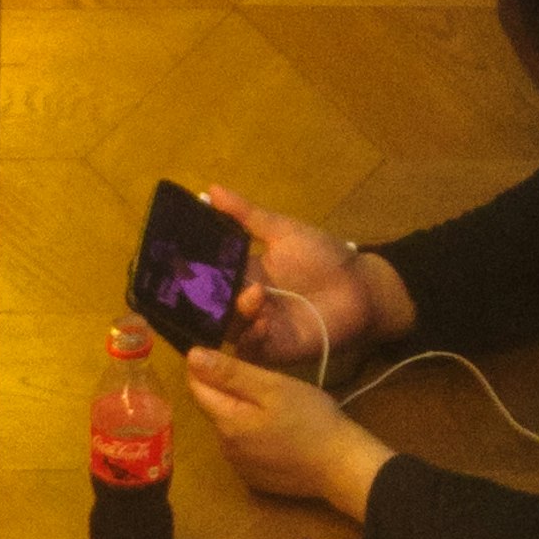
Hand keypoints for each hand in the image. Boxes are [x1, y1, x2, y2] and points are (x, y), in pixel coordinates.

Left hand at [183, 350, 388, 519]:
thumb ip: (231, 373)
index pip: (197, 388)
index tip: (227, 355)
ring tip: (275, 405)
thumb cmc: (312, 420)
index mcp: (226, 422)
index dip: (206, 368)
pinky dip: (255, 436)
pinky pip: (246, 449)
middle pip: (215, 409)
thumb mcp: (273, 387)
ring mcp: (240, 467)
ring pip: (231, 429)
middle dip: (229, 391)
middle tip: (263, 380)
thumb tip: (191, 355)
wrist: (343, 467)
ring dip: (242, 413)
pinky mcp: (256, 479)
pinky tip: (280, 432)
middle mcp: (225, 448)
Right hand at [206, 190, 381, 374]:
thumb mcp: (283, 231)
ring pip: (229, 328)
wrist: (361, 287)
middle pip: (212, 305)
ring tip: (256, 295)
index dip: (193, 272)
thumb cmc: (325, 257)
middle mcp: (244, 303)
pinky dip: (252, 337)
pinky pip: (251, 350)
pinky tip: (264, 322)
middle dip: (209, 298)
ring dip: (238, 313)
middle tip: (212, 286)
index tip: (177, 263)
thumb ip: (246, 215)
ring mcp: (257, 327)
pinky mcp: (274, 350)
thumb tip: (209, 189)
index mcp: (244, 274)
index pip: (208, 275)